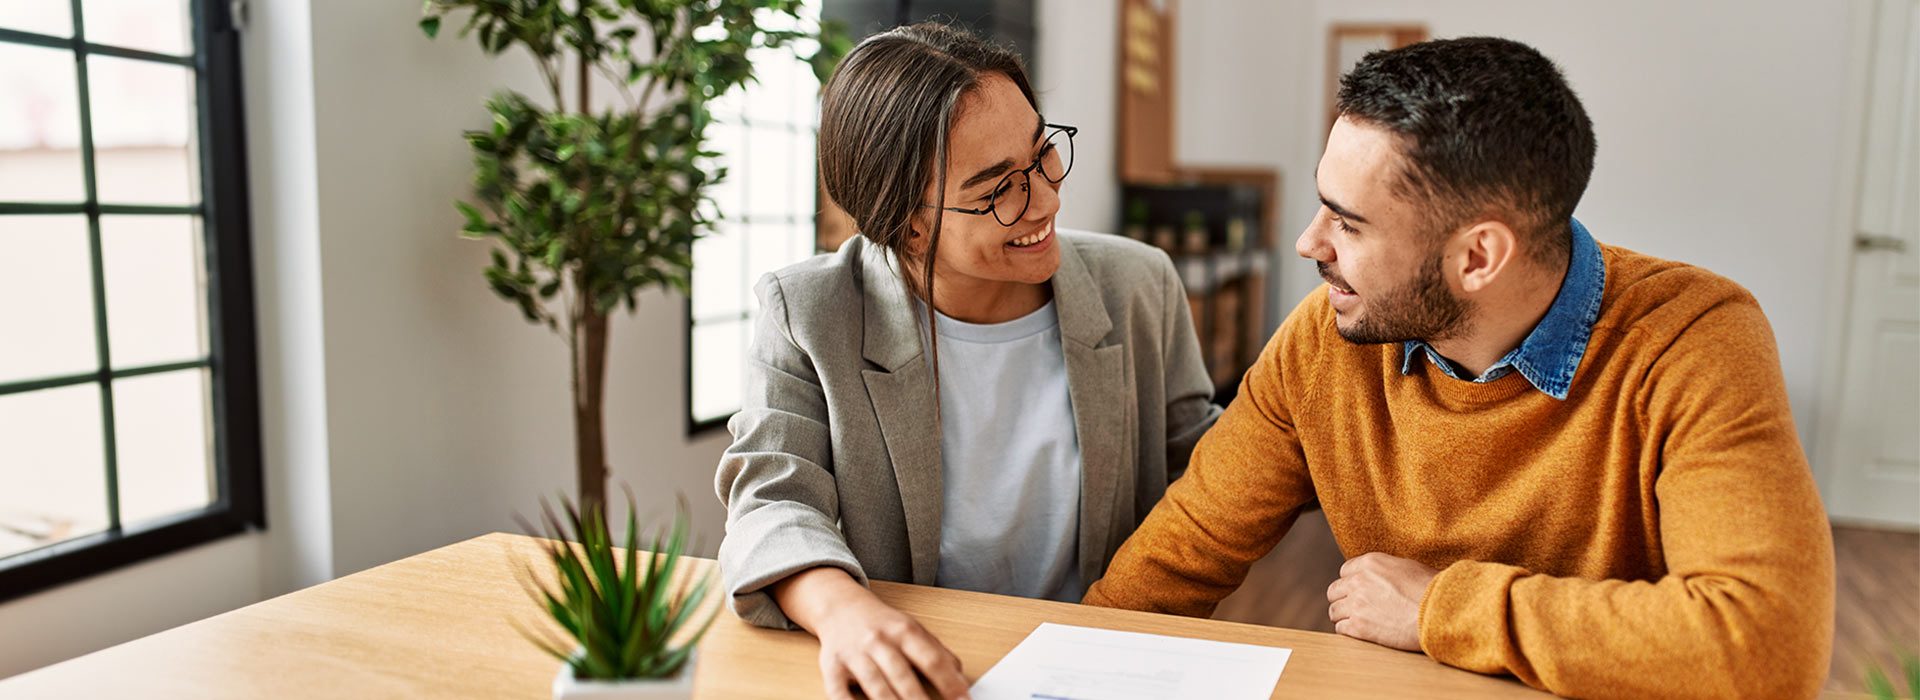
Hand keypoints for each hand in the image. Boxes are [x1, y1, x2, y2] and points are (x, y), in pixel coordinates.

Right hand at [770, 567, 970, 699]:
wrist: (840, 607)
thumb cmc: (881, 624)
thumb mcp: (912, 629)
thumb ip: (937, 651)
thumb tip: (960, 678)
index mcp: (904, 631)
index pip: (931, 659)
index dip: (949, 682)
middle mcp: (879, 641)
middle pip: (902, 676)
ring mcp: (854, 655)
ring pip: (875, 685)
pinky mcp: (832, 667)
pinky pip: (838, 691)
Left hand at [1326, 552, 1438, 651]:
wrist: (1440, 612)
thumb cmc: (1432, 590)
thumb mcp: (1407, 567)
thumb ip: (1385, 570)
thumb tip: (1380, 577)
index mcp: (1369, 563)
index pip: (1345, 571)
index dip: (1351, 582)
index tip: (1358, 591)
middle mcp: (1358, 581)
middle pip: (1334, 591)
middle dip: (1343, 599)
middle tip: (1354, 608)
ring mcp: (1357, 604)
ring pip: (1334, 611)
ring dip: (1343, 616)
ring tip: (1357, 621)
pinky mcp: (1359, 627)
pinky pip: (1340, 629)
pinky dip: (1348, 631)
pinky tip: (1360, 632)